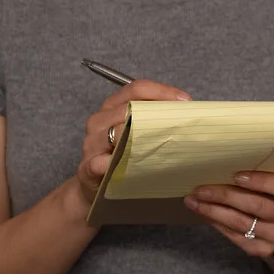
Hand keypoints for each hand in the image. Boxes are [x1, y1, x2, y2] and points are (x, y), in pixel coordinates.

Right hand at [75, 79, 191, 202]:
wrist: (96, 185)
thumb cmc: (123, 154)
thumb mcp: (137, 132)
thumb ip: (154, 118)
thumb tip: (186, 110)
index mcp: (113, 106)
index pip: (137, 89)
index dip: (162, 91)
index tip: (185, 101)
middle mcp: (100, 120)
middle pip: (128, 108)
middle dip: (156, 114)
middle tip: (180, 123)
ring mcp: (92, 143)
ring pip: (115, 132)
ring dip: (139, 137)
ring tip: (161, 144)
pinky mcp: (87, 168)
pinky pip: (97, 162)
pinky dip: (109, 163)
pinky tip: (122, 166)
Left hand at [185, 171, 273, 258]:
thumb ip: (264, 171)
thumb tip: (226, 160)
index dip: (261, 181)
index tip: (236, 175)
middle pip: (256, 206)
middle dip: (225, 196)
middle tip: (201, 189)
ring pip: (241, 223)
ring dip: (214, 211)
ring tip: (194, 201)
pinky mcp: (263, 249)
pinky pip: (236, 236)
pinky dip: (217, 224)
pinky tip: (204, 213)